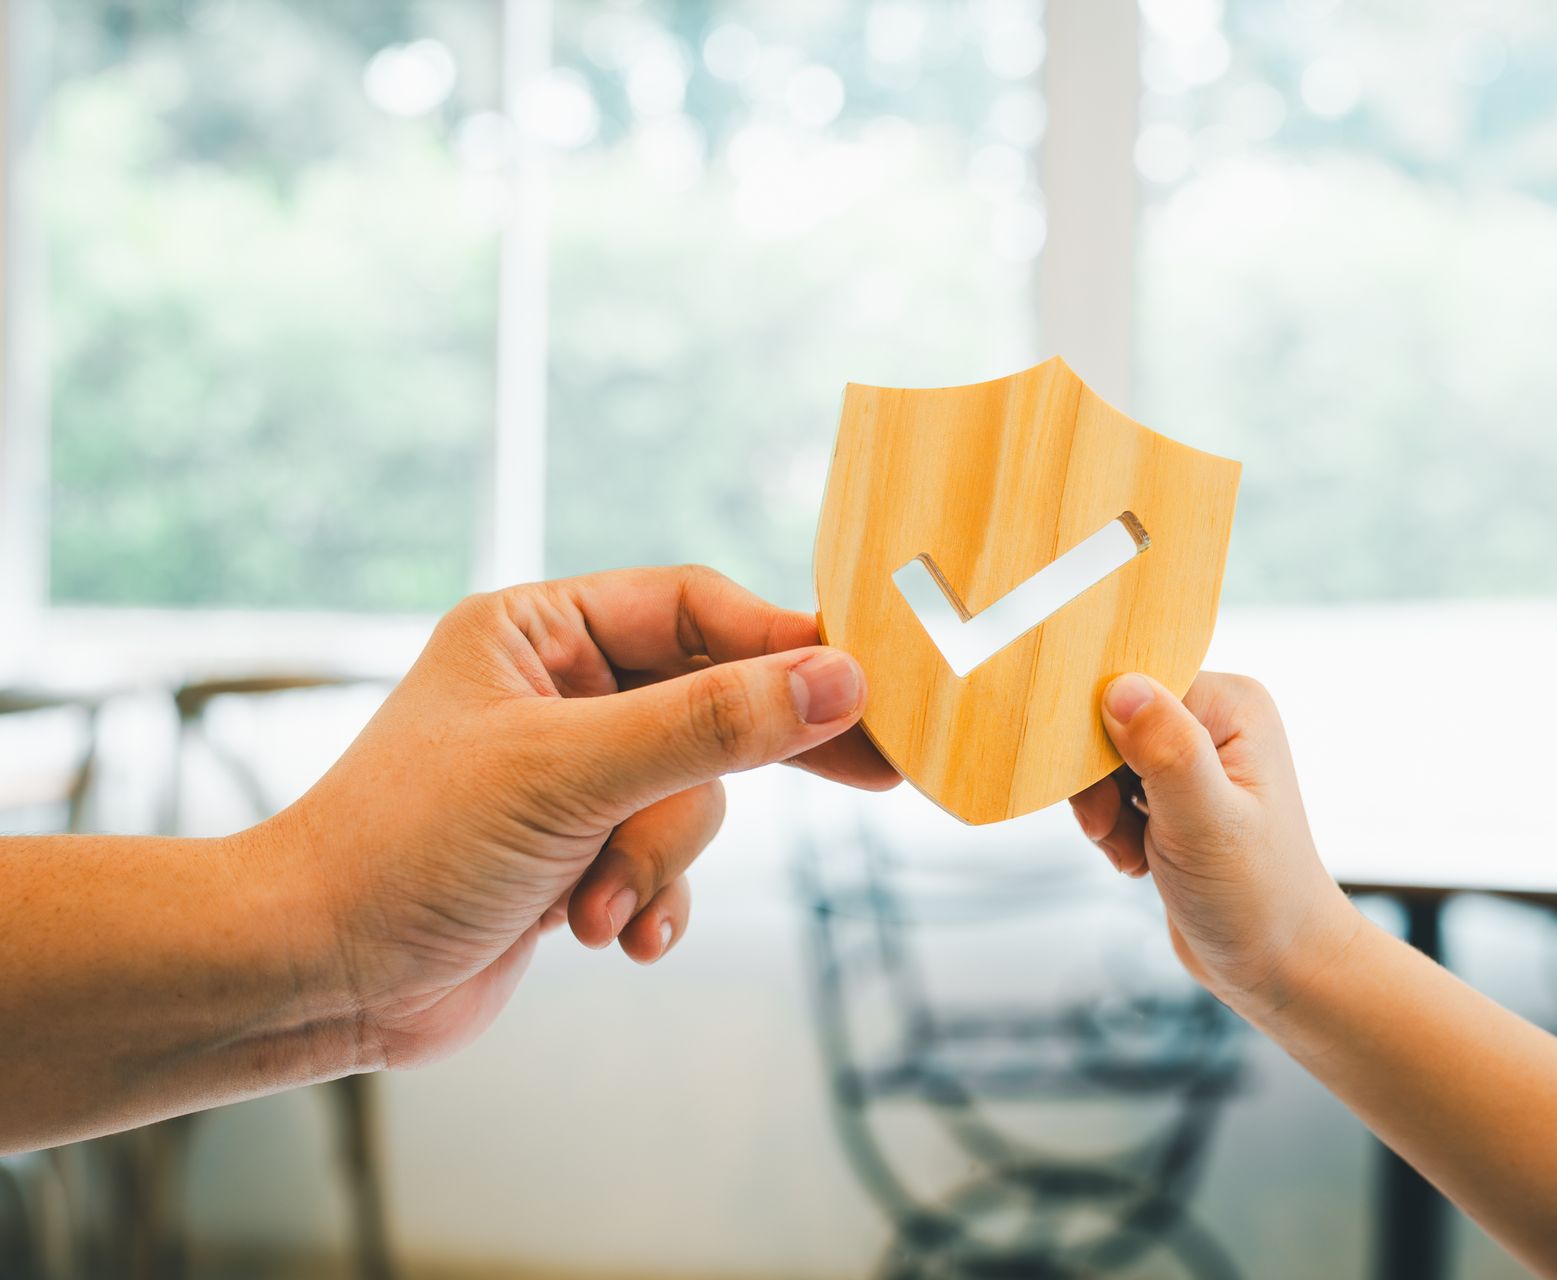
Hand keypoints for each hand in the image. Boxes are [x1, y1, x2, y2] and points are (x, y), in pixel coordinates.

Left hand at [258, 566, 896, 1070]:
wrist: (318, 976)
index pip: (693, 608)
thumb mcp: (572, 773)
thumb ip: (712, 724)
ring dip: (656, 862)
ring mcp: (570, 775)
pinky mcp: (575, 851)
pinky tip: (617, 938)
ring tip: (603, 910)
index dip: (781, 645)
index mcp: (538, 630)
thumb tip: (838, 680)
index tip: (864, 686)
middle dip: (737, 766)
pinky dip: (650, 901)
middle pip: (710, 704)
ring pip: (691, 797)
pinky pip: (664, 859)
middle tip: (876, 773)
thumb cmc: (406, 847)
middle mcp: (558, 691)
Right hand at [1069, 672, 1359, 1013]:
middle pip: (1111, 719)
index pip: (1134, 683)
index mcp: (1231, 704)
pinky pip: (1112, 789)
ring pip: (1104, 758)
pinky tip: (1138, 858)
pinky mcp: (1174, 793)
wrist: (1277, 964)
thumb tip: (1120, 687)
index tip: (1103, 795)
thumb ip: (1166, 750)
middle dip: (1098, 782)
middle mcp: (1215, 718)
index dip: (1101, 734)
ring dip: (1103, 811)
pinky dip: (1112, 828)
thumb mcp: (1205, 822)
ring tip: (1135, 852)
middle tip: (1115, 831)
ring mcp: (1194, 756)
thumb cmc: (1257, 899)